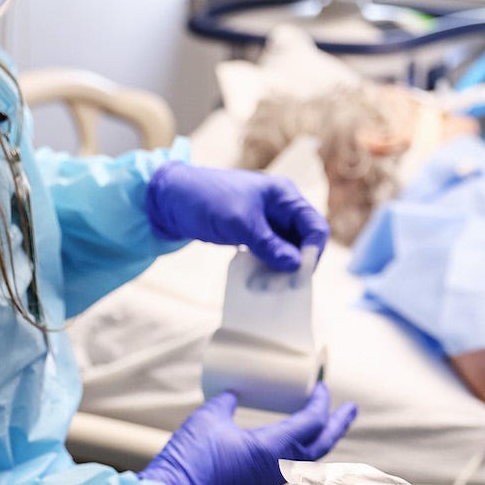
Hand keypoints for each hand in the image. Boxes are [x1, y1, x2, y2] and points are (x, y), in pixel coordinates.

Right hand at [140, 384, 357, 484]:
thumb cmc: (189, 461)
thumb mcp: (208, 419)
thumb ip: (228, 401)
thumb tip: (236, 393)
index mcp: (273, 449)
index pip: (312, 422)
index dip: (321, 402)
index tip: (321, 385)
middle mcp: (278, 469)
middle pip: (321, 446)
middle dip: (339, 425)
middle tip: (351, 408)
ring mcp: (267, 481)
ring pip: (306, 460)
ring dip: (318, 439)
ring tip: (323, 423)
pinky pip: (287, 467)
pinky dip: (297, 450)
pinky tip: (289, 441)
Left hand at [146, 163, 329, 269]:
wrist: (169, 198)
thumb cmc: (206, 200)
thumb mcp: (239, 223)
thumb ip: (269, 245)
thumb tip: (295, 266)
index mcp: (284, 196)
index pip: (315, 227)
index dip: (312, 252)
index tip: (298, 276)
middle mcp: (280, 207)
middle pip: (303, 240)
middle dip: (296, 264)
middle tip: (282, 287)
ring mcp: (266, 220)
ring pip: (287, 249)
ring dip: (281, 268)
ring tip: (269, 288)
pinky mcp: (251, 232)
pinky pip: (269, 252)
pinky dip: (267, 266)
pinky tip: (258, 281)